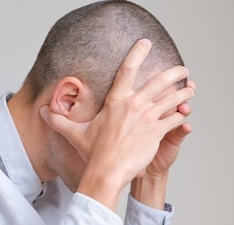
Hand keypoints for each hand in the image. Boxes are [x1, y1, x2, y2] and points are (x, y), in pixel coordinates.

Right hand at [40, 39, 194, 210]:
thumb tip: (43, 112)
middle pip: (160, 80)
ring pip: (172, 98)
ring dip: (184, 93)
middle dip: (175, 72)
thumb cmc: (93, 154)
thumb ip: (60, 121)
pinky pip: (175, 118)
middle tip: (183, 69)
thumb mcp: (76, 134)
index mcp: (115, 101)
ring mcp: (147, 117)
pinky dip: (182, 115)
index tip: (146, 44)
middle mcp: (133, 105)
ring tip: (190, 90)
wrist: (107, 172)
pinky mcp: (156, 132)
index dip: (138, 53)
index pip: (127, 70)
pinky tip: (185, 113)